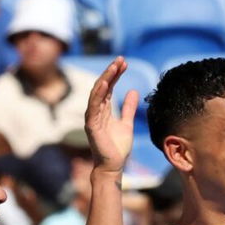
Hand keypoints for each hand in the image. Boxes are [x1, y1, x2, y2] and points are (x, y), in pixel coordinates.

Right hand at [85, 56, 138, 179]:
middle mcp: (96, 111)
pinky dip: (99, 95)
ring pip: (97, 93)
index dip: (116, 75)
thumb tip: (133, 91)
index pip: (109, 87)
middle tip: (120, 59)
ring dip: (105, 79)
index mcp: (104, 110)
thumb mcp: (127, 124)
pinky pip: (94, 107)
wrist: (113, 166)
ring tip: (114, 66)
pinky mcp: (91, 125)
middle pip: (102, 86)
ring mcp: (92, 117)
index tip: (124, 63)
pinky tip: (106, 84)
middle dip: (111, 72)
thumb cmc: (118, 147)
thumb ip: (128, 108)